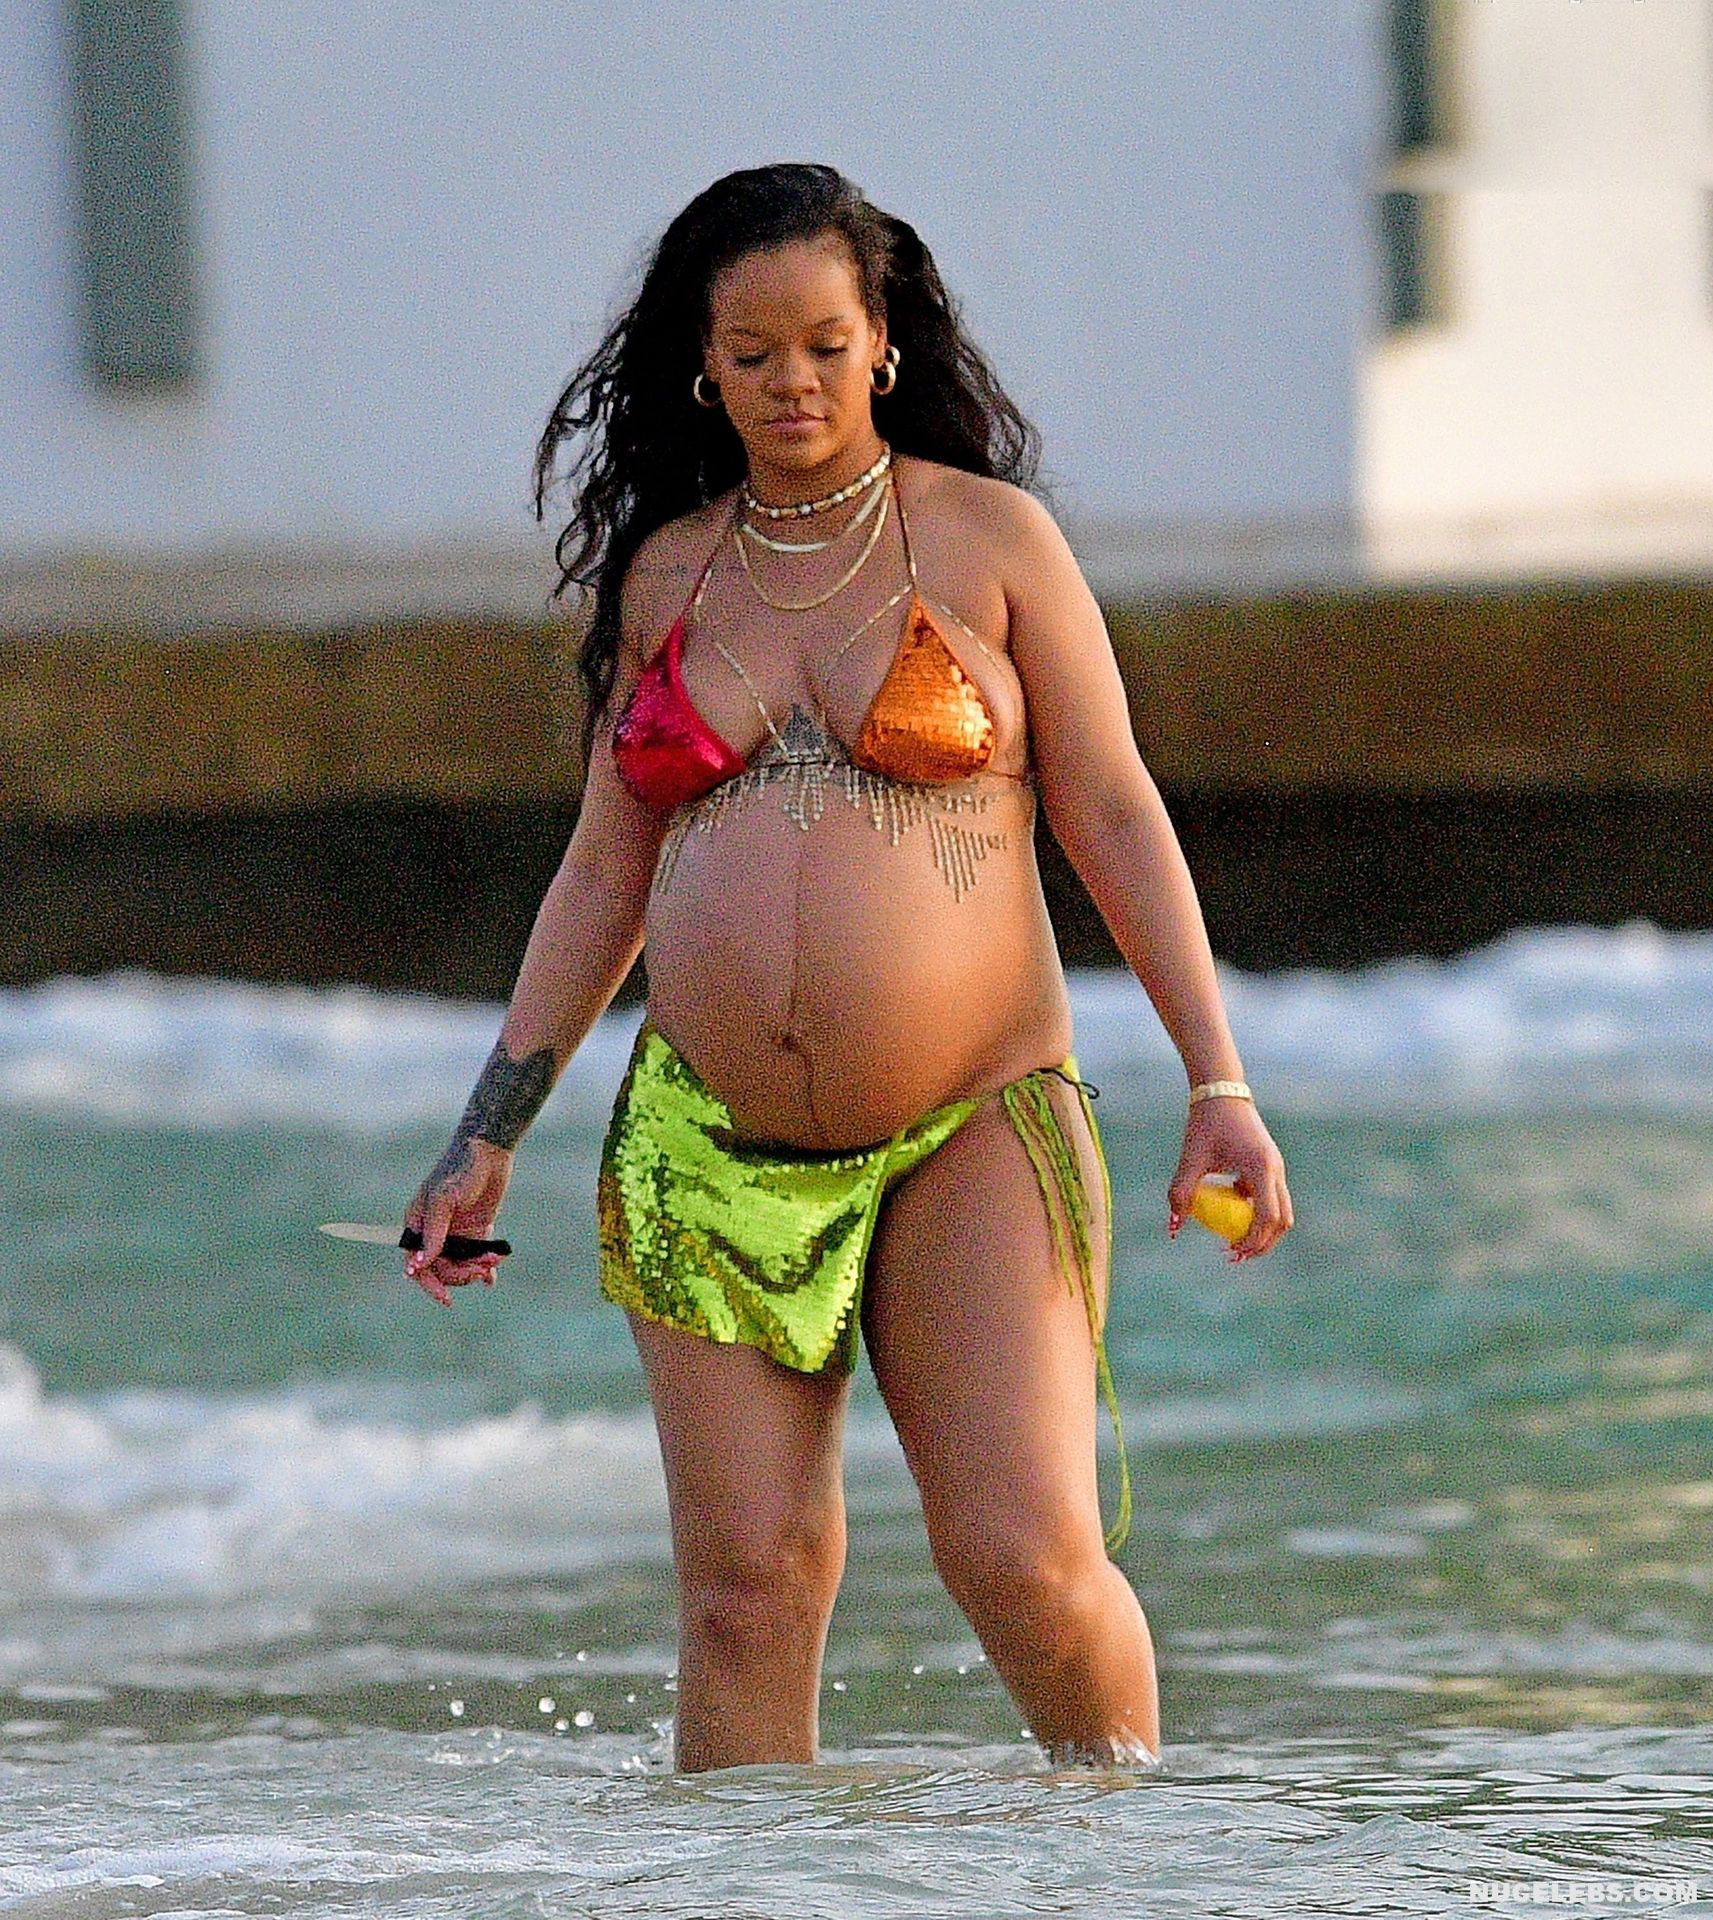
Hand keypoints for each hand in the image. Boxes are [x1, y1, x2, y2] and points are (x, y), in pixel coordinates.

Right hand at [403, 1130, 514, 1306]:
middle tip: (482, 1270)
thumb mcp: (444, 1200)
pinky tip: (493, 1276)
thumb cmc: (460, 1170)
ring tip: (493, 1262)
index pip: (417, 1263)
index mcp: (418, 1224)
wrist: (489, 1150)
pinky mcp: (476, 1229)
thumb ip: (433, 1233)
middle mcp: (435, 1232)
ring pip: (461, 1264)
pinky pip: (476, 1256)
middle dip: (461, 1274)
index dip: (428, 1283)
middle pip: (442, 1268)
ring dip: (476, 1269)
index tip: (445, 1297)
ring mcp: (456, 1232)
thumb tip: (419, 1264)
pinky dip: (484, 1268)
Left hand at [1166, 1096, 1292, 1262]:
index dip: (1252, 1241)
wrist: (1222, 1093)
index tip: (1230, 1252)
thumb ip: (1181, 1193)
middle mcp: (1276, 1170)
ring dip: (1261, 1231)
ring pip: (1280, 1211)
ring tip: (1233, 1242)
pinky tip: (1229, 1204)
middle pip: (1282, 1221)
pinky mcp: (1271, 1167)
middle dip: (1262, 1244)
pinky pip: (1270, 1198)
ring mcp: (1277, 1168)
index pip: (1267, 1216)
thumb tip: (1173, 1227)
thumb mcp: (1190, 1159)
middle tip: (1235, 1257)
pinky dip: (1255, 1211)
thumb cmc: (1205, 1124)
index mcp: (1261, 1167)